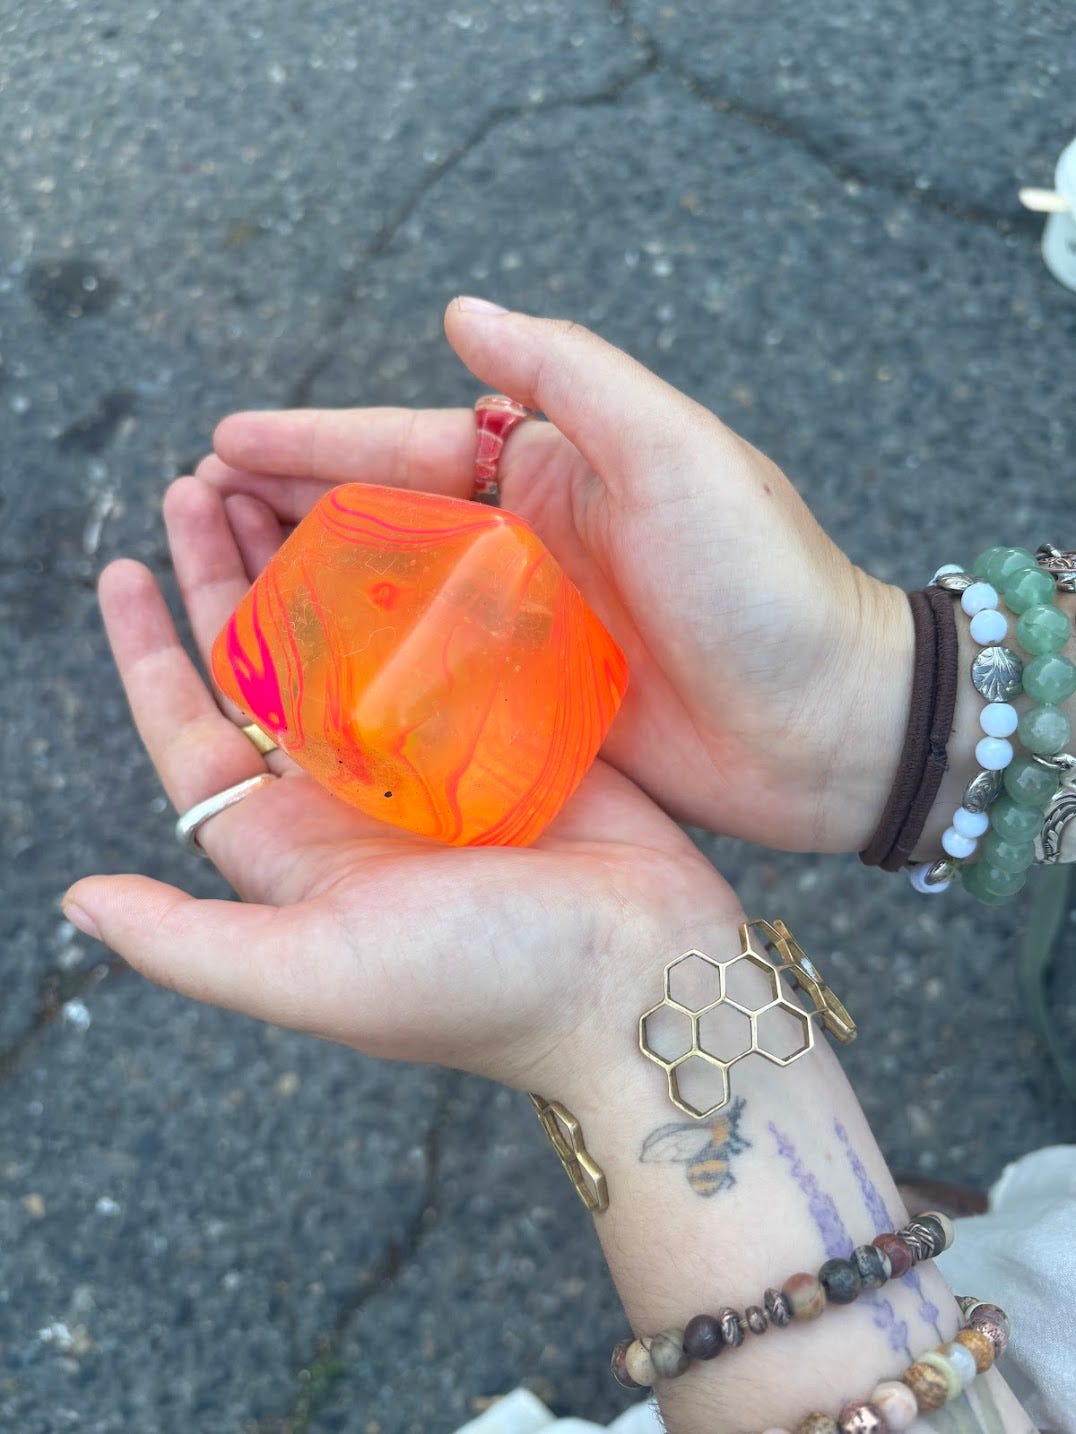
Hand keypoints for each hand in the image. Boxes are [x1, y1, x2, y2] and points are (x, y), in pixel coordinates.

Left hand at [62, 479, 740, 1090]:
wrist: (644, 985)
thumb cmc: (481, 991)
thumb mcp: (315, 975)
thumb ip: (189, 943)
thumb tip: (74, 900)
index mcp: (297, 844)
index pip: (198, 731)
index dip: (150, 653)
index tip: (120, 568)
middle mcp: (356, 793)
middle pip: (269, 665)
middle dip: (227, 576)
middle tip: (204, 484)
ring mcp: (438, 755)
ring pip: (356, 636)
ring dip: (315, 560)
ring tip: (284, 477)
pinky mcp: (515, 726)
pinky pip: (453, 636)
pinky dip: (425, 578)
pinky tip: (405, 515)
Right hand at [196, 300, 911, 854]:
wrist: (831, 726)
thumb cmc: (764, 583)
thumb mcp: (676, 454)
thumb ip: (571, 375)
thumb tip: (460, 313)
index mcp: (560, 473)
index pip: (412, 445)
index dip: (316, 441)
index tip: (225, 439)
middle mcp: (534, 544)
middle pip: (388, 517)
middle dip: (294, 506)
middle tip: (199, 507)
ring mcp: (530, 629)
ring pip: (398, 600)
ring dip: (317, 588)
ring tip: (223, 587)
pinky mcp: (537, 706)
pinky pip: (432, 681)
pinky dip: (371, 676)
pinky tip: (307, 684)